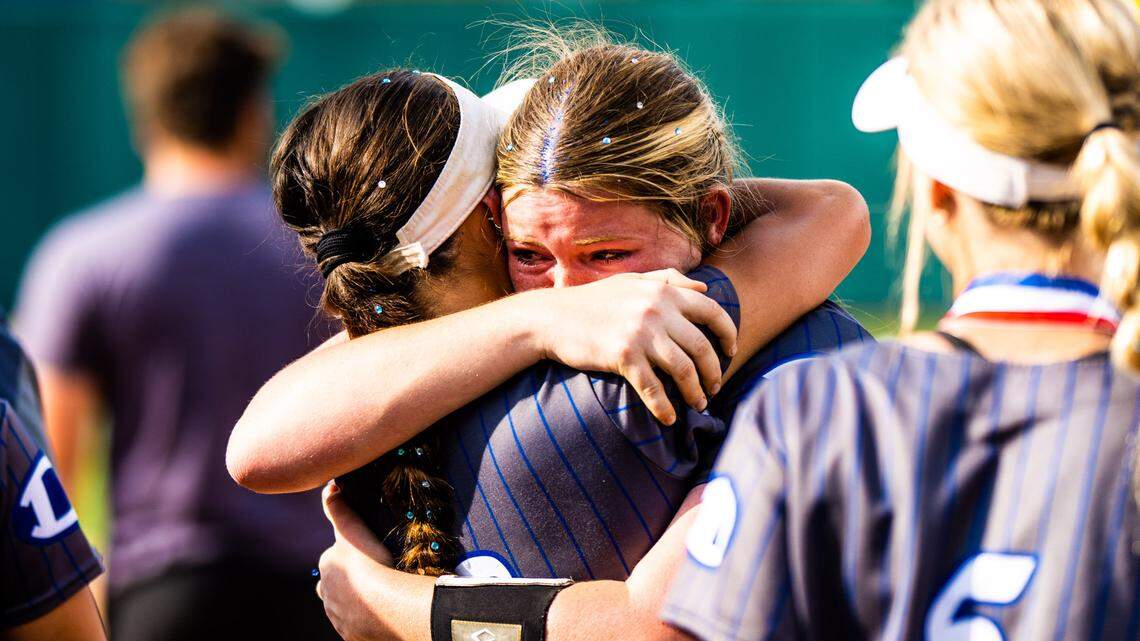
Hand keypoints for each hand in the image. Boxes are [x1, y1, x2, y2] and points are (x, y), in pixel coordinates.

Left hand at [317, 482, 396, 640]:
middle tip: (374, 578)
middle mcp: (328, 595)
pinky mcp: (353, 635)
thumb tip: (328, 487)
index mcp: (326, 569)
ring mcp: (339, 618)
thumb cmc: (370, 564)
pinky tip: (383, 613)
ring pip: (346, 608)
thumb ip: (338, 508)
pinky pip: (360, 626)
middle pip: (335, 588)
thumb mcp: (352, 528)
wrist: (385, 605)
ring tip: (381, 596)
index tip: (368, 557)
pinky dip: (368, 621)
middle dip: (348, 584)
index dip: (350, 558)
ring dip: (358, 603)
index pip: (333, 561)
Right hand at [530, 269, 736, 424]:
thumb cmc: (593, 301)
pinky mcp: (623, 356)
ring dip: (695, 393)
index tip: (730, 353)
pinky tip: (668, 419)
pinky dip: (664, 408)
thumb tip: (704, 288)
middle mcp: (657, 309)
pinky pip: (653, 388)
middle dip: (713, 372)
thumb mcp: (632, 281)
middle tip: (713, 388)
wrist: (551, 318)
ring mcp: (640, 333)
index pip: (712, 311)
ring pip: (684, 370)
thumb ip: (669, 280)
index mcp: (663, 290)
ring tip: (698, 405)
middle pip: (702, 347)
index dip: (728, 334)